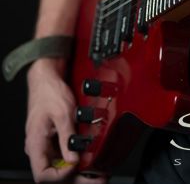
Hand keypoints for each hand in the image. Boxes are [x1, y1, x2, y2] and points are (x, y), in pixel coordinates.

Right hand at [25, 59, 107, 182]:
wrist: (48, 78)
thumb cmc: (50, 91)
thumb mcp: (63, 113)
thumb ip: (67, 137)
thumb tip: (74, 158)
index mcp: (35, 143)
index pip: (43, 175)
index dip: (61, 176)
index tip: (76, 166)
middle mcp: (38, 147)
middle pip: (53, 173)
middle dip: (73, 177)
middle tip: (92, 178)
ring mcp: (45, 144)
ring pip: (58, 165)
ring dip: (75, 170)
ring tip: (93, 171)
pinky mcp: (52, 139)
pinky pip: (61, 154)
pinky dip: (74, 158)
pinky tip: (86, 158)